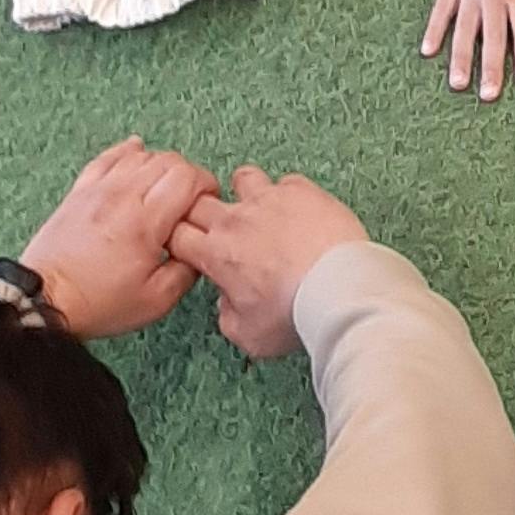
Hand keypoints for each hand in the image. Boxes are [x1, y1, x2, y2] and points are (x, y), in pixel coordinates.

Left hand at [19, 135, 219, 338]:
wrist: (45, 300)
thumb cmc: (98, 302)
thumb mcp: (157, 300)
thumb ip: (187, 269)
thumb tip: (197, 246)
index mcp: (145, 221)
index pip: (187, 176)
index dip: (206, 185)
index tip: (206, 205)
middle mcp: (122, 196)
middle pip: (167, 160)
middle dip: (188, 175)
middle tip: (189, 201)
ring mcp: (98, 189)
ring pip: (140, 155)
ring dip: (160, 165)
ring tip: (164, 189)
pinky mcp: (79, 191)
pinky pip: (107, 157)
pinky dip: (126, 151)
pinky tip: (136, 151)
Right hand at [172, 167, 371, 360]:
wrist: (338, 287)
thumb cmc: (295, 313)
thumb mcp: (249, 335)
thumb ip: (228, 315)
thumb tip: (228, 302)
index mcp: (215, 253)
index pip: (175, 234)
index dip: (179, 239)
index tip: (191, 247)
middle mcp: (236, 220)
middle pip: (198, 201)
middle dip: (202, 213)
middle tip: (219, 228)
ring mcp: (268, 199)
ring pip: (241, 179)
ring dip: (245, 193)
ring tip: (260, 210)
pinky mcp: (301, 191)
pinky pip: (286, 181)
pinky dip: (290, 194)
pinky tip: (300, 211)